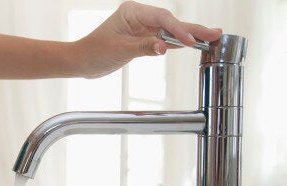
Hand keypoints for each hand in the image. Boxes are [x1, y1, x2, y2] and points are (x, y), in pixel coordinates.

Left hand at [74, 1, 221, 77]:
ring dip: (189, 36)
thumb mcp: (119, 50)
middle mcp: (139, 17)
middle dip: (192, 29)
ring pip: (171, 31)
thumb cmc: (93, 52)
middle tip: (215, 34)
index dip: (178, 30)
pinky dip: (178, 43)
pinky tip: (194, 44)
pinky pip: (164, 40)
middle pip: (171, 22)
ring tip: (212, 37)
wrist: (81, 62)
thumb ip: (143, 47)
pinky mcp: (143, 40)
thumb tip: (164, 48)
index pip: (162, 19)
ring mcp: (142, 28)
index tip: (190, 41)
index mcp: (132, 11)